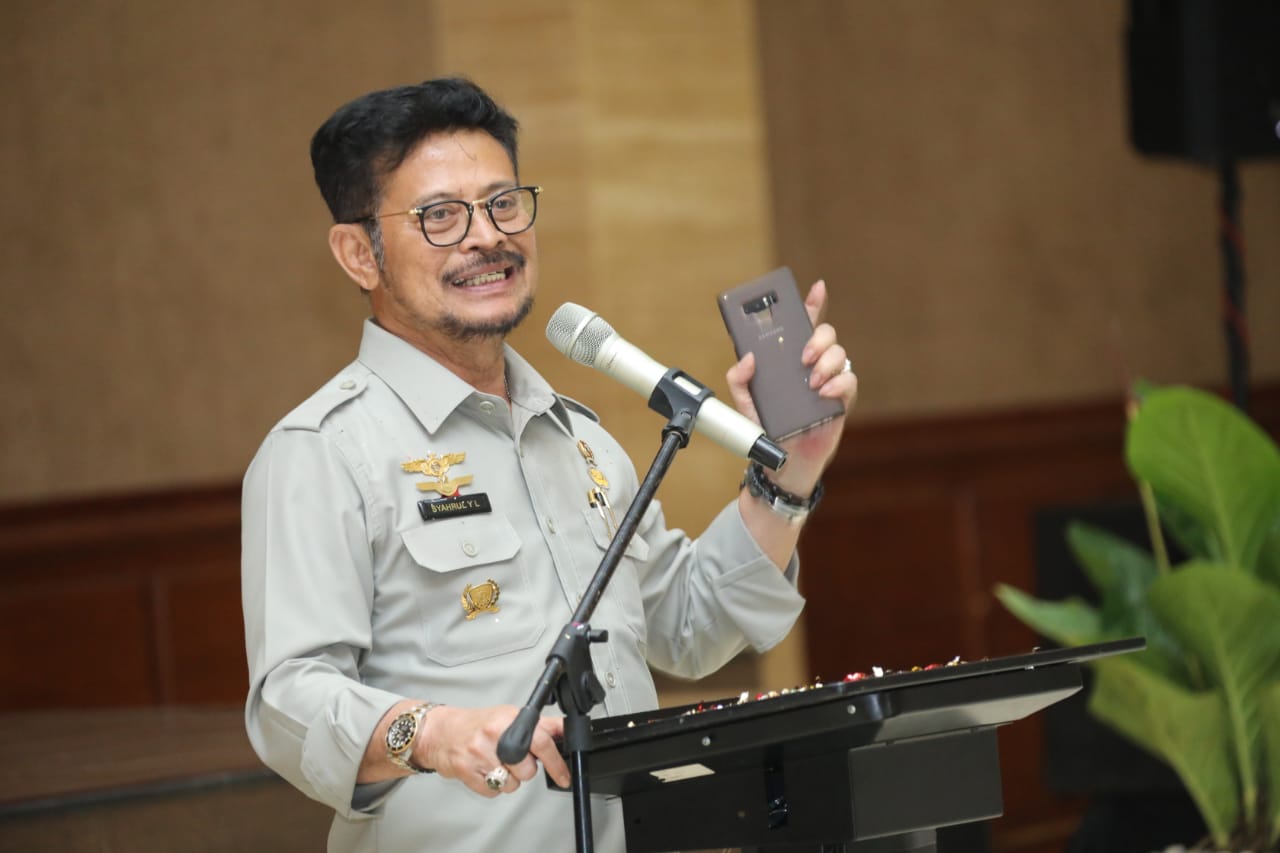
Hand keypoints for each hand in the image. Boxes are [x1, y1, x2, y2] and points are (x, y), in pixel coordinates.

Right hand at [417, 705, 570, 796]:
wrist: (440, 732)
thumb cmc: (477, 725)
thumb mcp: (510, 716)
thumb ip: (540, 725)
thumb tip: (565, 730)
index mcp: (509, 719)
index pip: (542, 742)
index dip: (556, 763)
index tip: (564, 776)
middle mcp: (494, 734)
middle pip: (528, 770)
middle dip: (524, 769)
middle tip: (511, 758)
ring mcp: (479, 753)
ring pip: (511, 784)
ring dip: (507, 779)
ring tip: (495, 763)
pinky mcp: (466, 771)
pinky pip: (493, 792)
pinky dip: (491, 786)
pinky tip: (484, 770)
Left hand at [725, 279, 856, 492]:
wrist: (782, 461)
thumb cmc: (766, 427)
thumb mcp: (744, 402)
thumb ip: (738, 378)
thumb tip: (747, 358)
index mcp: (789, 360)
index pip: (803, 324)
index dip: (812, 303)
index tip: (816, 287)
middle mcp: (811, 365)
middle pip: (825, 334)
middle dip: (818, 337)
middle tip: (804, 356)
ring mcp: (828, 381)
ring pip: (840, 354)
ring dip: (826, 362)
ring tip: (810, 382)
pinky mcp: (841, 401)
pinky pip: (849, 380)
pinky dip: (838, 382)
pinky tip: (823, 392)